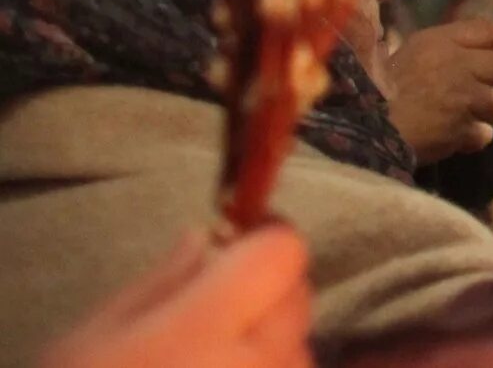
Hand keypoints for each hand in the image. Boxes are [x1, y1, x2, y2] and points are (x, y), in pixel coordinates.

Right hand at [43, 226, 311, 367]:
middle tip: (210, 327)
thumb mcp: (88, 343)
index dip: (261, 245)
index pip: (283, 252)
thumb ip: (158, 286)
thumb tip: (206, 241)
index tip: (233, 253)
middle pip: (297, 299)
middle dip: (264, 299)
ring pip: (299, 352)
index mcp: (201, 330)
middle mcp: (257, 366)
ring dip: (268, 353)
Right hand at [385, 18, 492, 162]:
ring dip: (488, 116)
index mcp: (442, 40)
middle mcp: (454, 62)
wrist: (363, 129)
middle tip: (488, 98)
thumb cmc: (389, 90)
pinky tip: (453, 138)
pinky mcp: (457, 127)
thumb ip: (457, 44)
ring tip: (465, 119)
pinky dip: (473, 139)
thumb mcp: (418, 52)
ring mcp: (458, 95)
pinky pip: (485, 134)